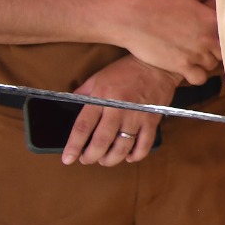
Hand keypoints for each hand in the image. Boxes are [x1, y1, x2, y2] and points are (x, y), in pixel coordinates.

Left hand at [59, 56, 179, 165]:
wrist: (156, 64)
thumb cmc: (125, 71)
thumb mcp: (97, 78)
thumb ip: (83, 94)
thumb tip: (70, 107)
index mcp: (101, 99)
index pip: (83, 127)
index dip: (73, 146)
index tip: (68, 159)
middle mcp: (118, 110)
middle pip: (101, 142)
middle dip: (91, 156)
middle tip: (86, 159)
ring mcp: (136, 116)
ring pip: (122, 147)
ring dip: (111, 159)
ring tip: (105, 159)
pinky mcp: (152, 120)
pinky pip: (145, 144)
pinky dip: (136, 155)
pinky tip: (129, 157)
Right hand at [111, 0, 220, 82]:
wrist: (134, 21)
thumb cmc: (159, 7)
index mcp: (213, 21)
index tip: (221, 40)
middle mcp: (208, 38)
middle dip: (217, 52)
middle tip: (205, 49)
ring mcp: (196, 53)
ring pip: (212, 66)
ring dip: (205, 64)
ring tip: (194, 57)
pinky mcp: (182, 66)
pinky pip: (199, 79)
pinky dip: (196, 76)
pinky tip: (189, 69)